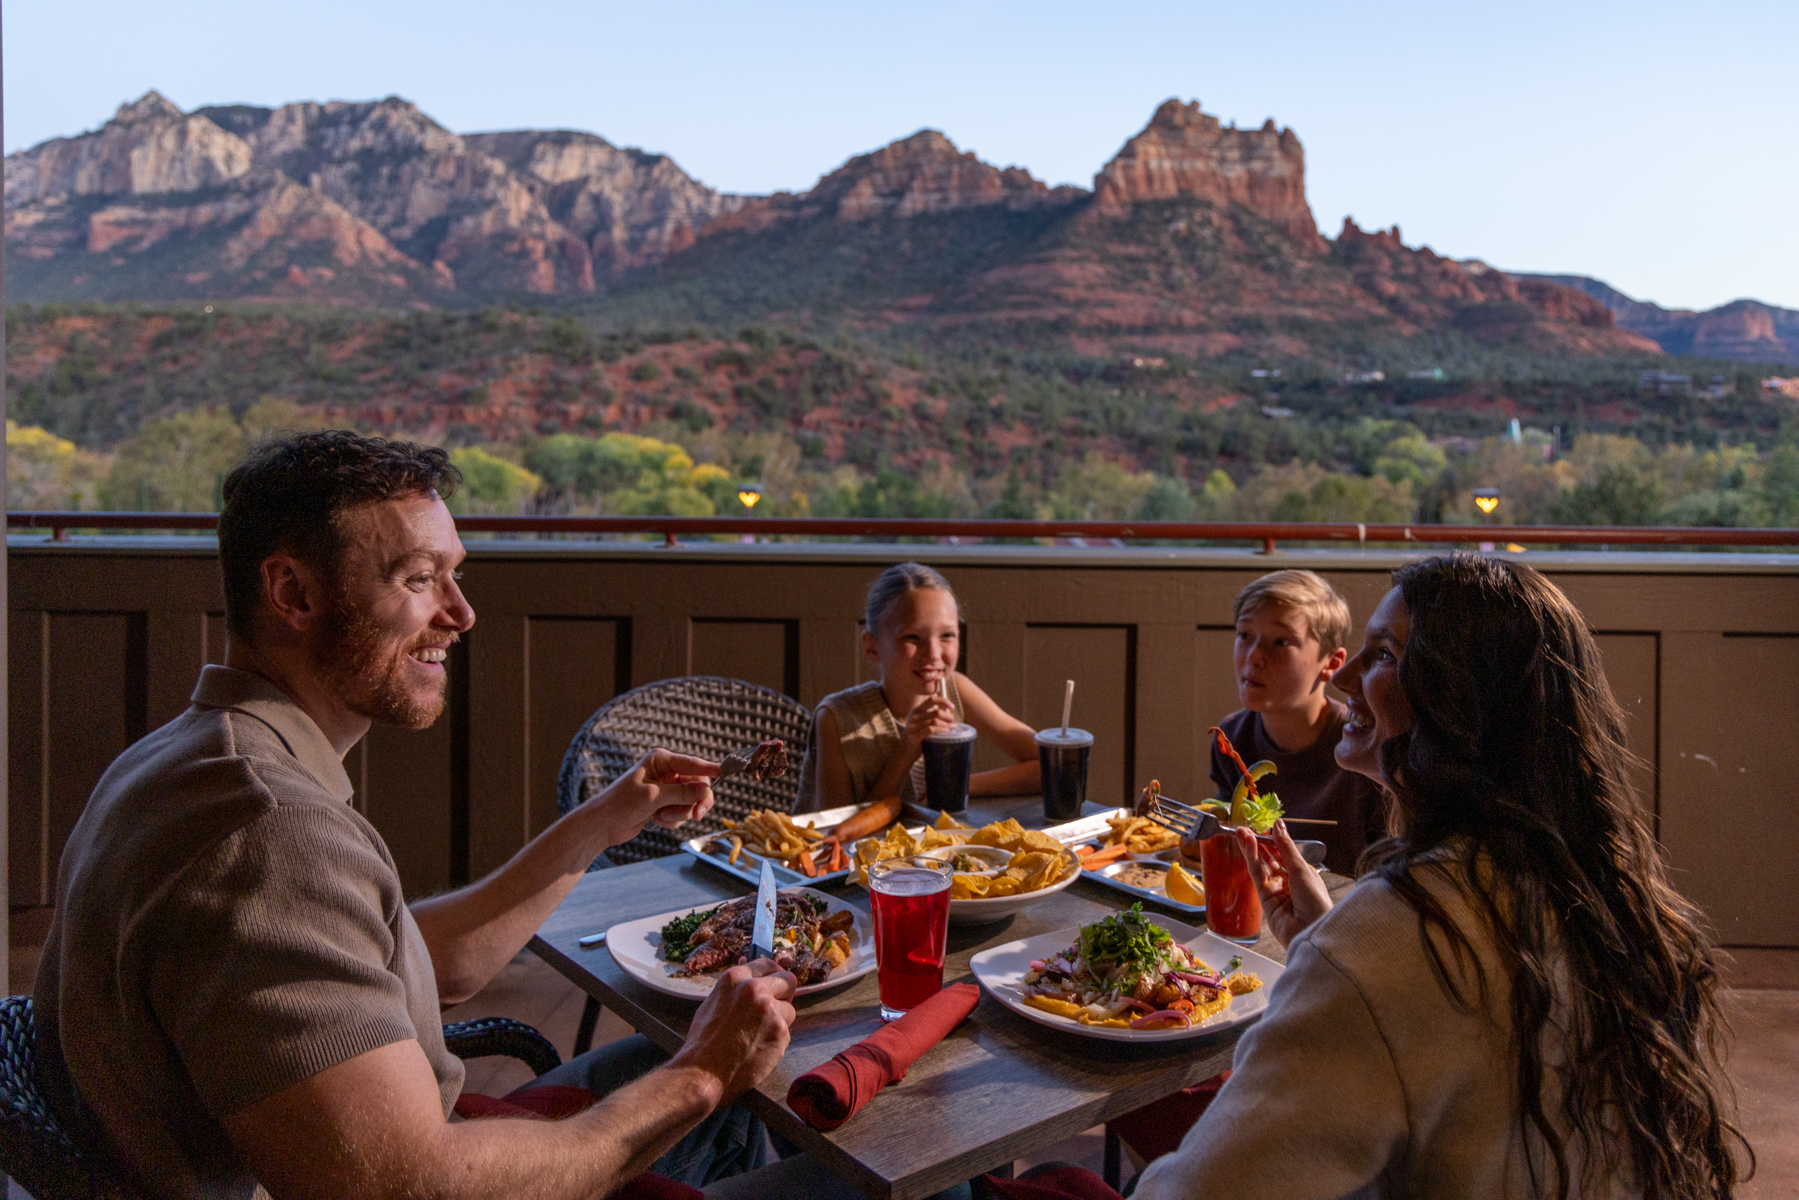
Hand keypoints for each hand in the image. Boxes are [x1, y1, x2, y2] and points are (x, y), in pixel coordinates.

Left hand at [592, 748, 718, 846]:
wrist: (603, 824)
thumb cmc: (622, 803)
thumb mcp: (654, 797)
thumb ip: (682, 794)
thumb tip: (706, 791)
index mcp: (661, 760)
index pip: (693, 764)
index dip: (710, 769)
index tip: (726, 772)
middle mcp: (666, 772)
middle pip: (697, 786)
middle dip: (695, 802)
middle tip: (696, 816)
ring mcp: (666, 789)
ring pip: (691, 802)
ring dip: (680, 813)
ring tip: (662, 817)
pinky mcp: (665, 804)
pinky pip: (682, 812)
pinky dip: (673, 819)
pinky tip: (657, 820)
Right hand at [671, 959, 797, 1101]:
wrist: (703, 1073)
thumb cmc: (703, 1042)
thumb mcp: (713, 1003)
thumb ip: (735, 988)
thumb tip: (746, 967)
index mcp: (735, 979)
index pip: (766, 964)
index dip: (773, 975)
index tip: (775, 983)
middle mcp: (755, 989)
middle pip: (788, 980)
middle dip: (784, 994)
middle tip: (774, 1009)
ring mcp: (770, 1010)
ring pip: (789, 1010)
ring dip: (779, 1022)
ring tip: (757, 1036)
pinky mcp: (780, 1031)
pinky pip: (787, 1032)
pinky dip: (776, 1041)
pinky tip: (758, 1049)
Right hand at [902, 691, 957, 746]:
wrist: (904, 752)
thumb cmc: (917, 737)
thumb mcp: (923, 723)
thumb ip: (934, 716)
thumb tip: (948, 711)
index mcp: (916, 710)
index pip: (931, 700)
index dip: (944, 701)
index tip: (952, 707)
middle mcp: (914, 717)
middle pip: (936, 712)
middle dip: (948, 717)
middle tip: (953, 723)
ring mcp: (912, 726)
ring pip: (934, 721)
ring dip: (947, 724)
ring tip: (953, 728)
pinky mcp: (914, 737)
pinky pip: (930, 730)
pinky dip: (940, 729)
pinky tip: (946, 732)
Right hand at [1236, 820, 1332, 947]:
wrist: (1312, 930)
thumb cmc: (1316, 900)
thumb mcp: (1301, 869)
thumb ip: (1286, 847)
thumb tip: (1278, 824)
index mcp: (1302, 874)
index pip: (1284, 854)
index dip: (1273, 842)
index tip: (1263, 829)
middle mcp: (1289, 882)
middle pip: (1270, 860)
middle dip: (1259, 845)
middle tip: (1245, 829)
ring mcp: (1276, 891)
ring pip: (1261, 867)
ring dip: (1251, 850)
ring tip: (1241, 833)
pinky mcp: (1264, 900)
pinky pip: (1257, 877)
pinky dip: (1252, 861)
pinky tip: (1248, 846)